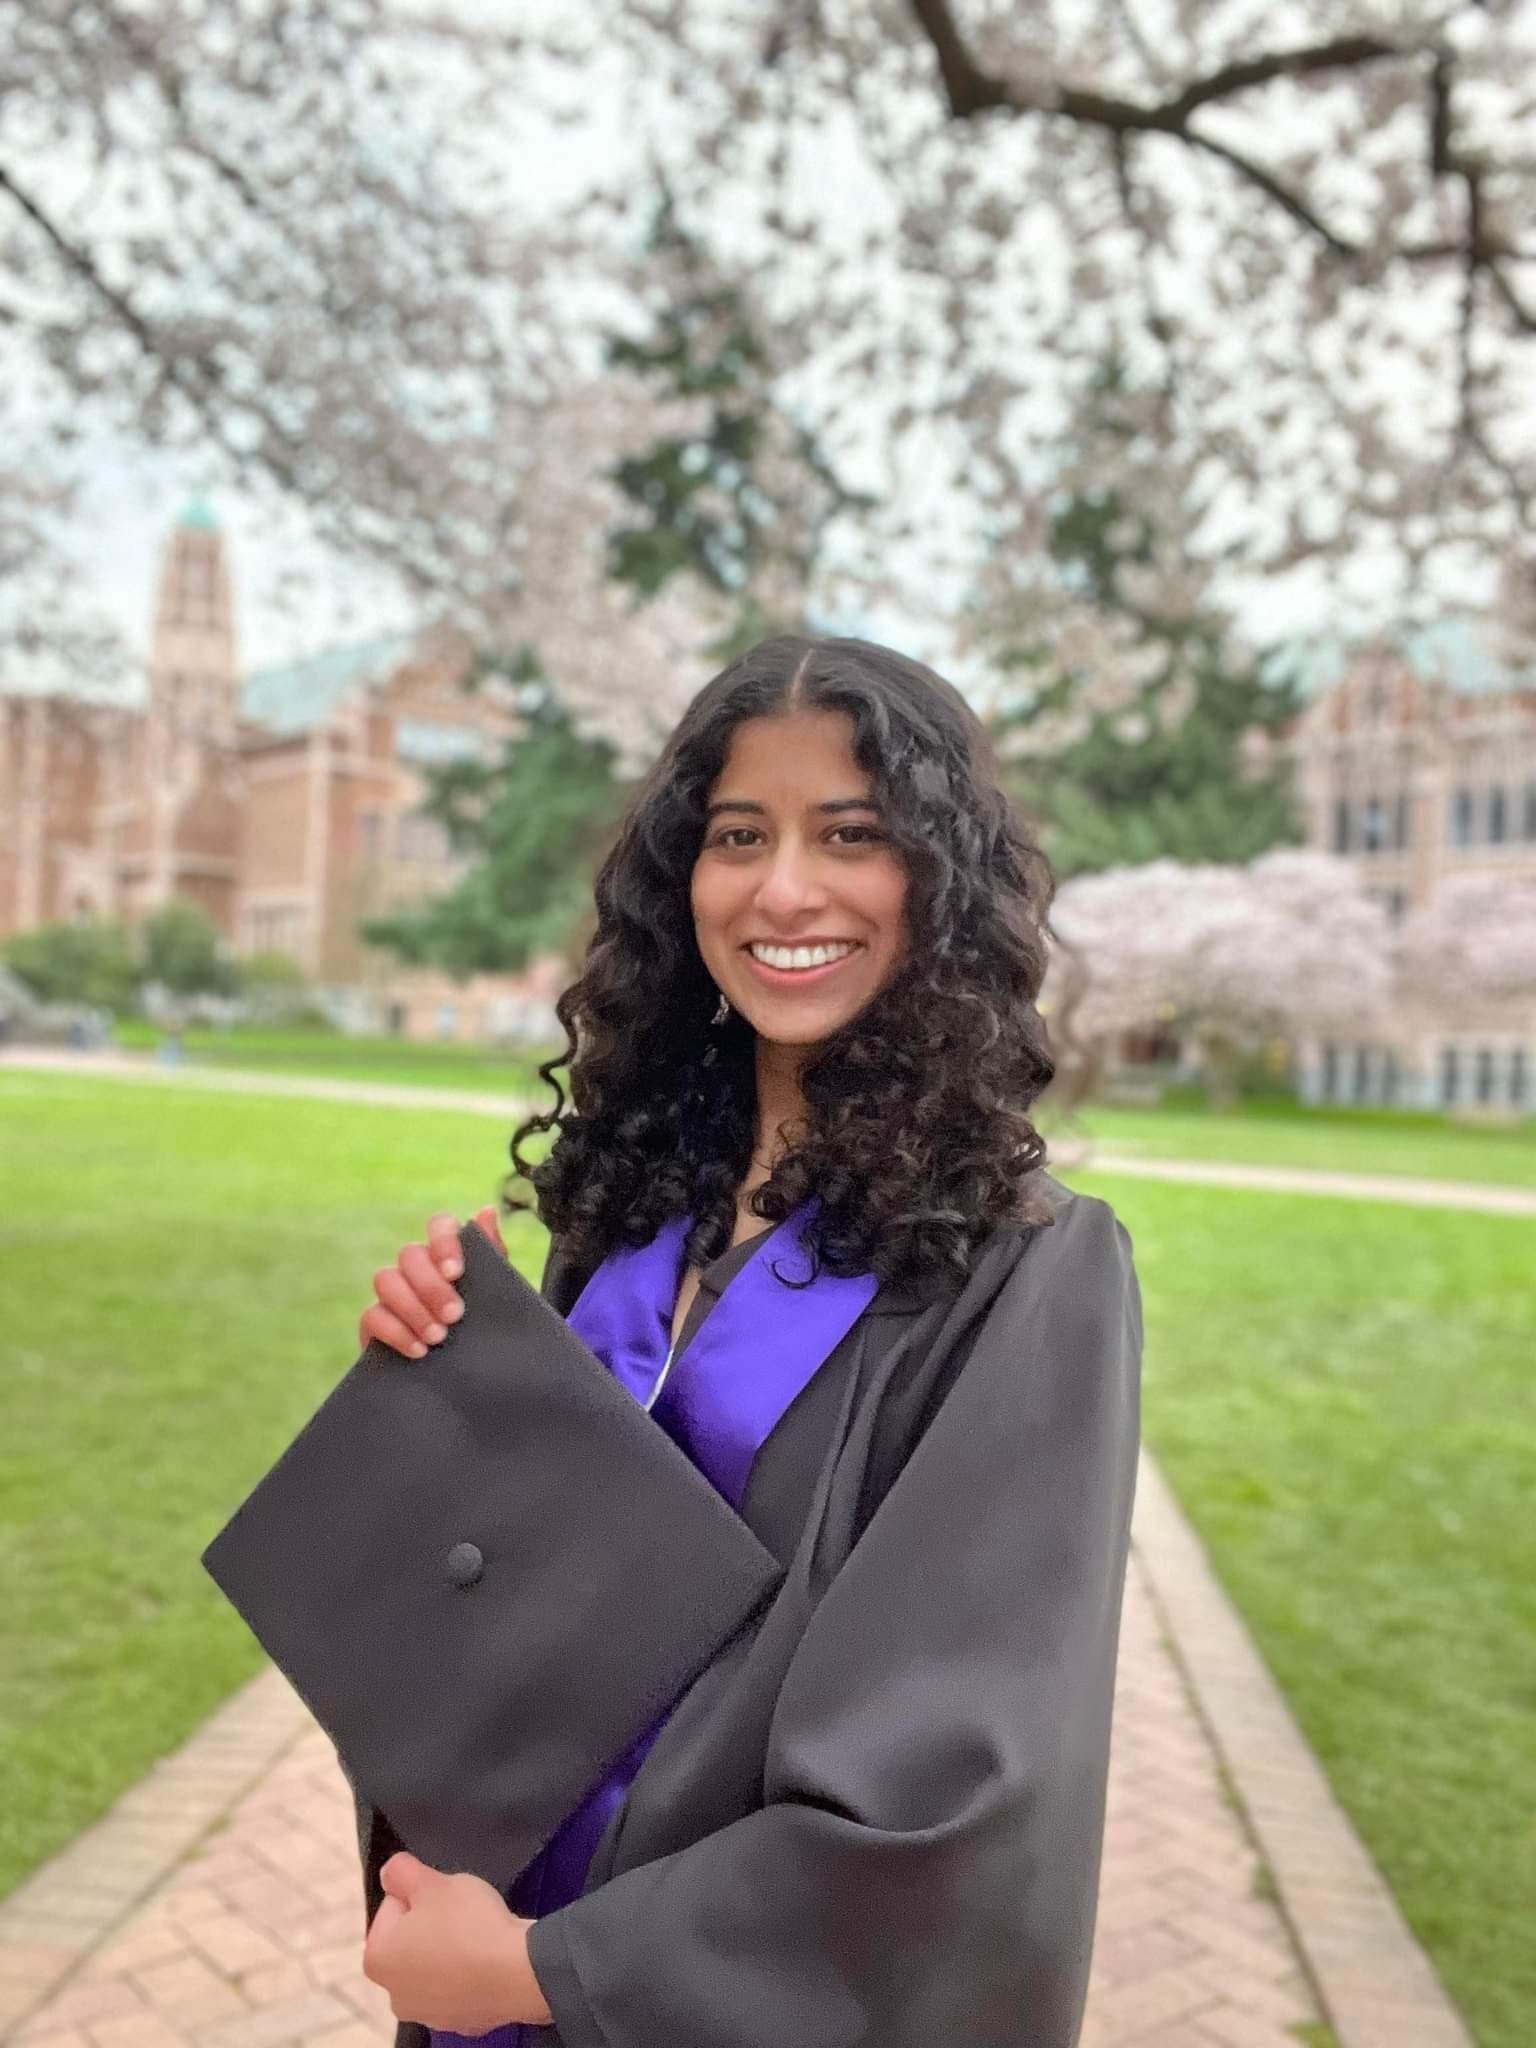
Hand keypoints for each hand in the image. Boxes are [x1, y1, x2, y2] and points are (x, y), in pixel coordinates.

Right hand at [359, 1207, 506, 1359]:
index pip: (439, 1225)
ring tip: (438, 1337)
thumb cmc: (489, 1329)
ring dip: (412, 1307)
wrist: (476, 1379)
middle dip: (431, 1286)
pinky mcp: (375, 1324)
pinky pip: (372, 1315)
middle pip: (409, 1254)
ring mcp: (393, 1294)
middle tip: (454, 1315)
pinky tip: (419, 1351)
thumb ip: (492, 1254)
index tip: (455, 1272)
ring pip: (385, 1279)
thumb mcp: (498, 1295)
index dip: (443, 1242)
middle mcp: (417, 1268)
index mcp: (449, 1254)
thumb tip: (487, 1210)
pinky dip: (396, 1332)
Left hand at [363, 1850, 551, 2031]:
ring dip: (451, 1949)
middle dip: (433, 1923)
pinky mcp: (460, 2021)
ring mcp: (427, 2014)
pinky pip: (461, 1986)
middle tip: (462, 1912)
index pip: (393, 1905)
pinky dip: (470, 1973)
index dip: (421, 1892)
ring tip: (478, 1935)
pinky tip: (487, 1960)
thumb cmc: (466, 1924)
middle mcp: (394, 1994)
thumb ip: (400, 1871)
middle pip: (412, 1939)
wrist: (516, 1972)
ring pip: (436, 1964)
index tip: (444, 1895)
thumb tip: (390, 1875)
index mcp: (377, 1958)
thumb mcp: (431, 1881)